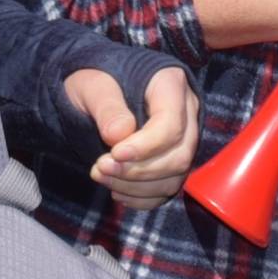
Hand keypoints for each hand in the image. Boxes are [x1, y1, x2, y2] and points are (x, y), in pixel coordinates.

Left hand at [69, 65, 195, 208]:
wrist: (95, 91)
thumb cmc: (95, 80)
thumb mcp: (92, 85)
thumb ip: (106, 106)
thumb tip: (119, 136)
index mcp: (170, 84)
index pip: (171, 124)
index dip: (145, 146)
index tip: (113, 154)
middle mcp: (185, 112)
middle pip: (179, 155)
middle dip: (139, 171)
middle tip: (100, 168)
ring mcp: (183, 139)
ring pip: (174, 176)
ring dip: (136, 186)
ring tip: (101, 176)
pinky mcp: (173, 162)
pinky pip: (167, 190)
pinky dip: (141, 198)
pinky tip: (116, 190)